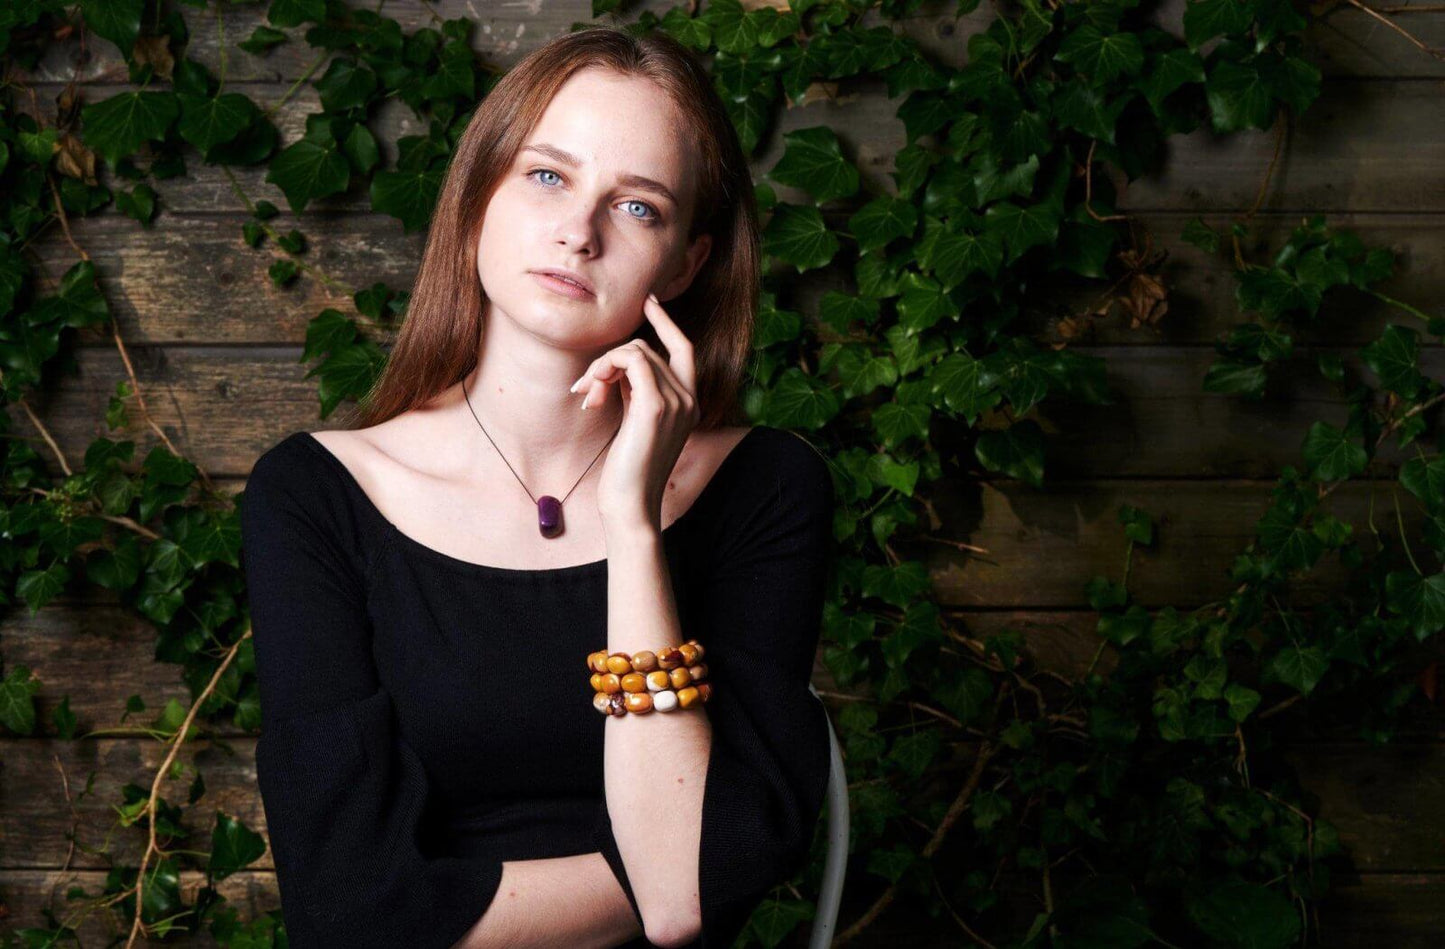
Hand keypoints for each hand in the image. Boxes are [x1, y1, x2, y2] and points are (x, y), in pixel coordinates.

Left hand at [568, 293, 700, 532]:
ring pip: (635, 352)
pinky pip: (631, 361)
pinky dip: (605, 368)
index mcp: (689, 402)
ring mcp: (676, 401)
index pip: (685, 348)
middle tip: (586, 389)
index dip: (666, 323)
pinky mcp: (656, 406)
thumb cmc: (628, 469)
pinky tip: (591, 393)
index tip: (648, 302)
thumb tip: (617, 365)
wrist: (630, 504)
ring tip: (587, 395)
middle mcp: (689, 399)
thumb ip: (635, 391)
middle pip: (647, 349)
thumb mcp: (635, 421)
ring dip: (602, 366)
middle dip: (609, 360)